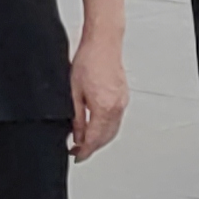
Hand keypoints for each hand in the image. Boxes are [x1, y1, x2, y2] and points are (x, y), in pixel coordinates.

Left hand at [69, 35, 127, 160]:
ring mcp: (122, 102)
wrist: (103, 42)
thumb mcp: (74, 92)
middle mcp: (116, 107)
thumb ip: (77, 117)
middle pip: (106, 138)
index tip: (76, 156)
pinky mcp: (124, 96)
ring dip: (100, 139)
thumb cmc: (88, 60)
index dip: (84, 151)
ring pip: (113, 130)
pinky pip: (117, 120)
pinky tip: (97, 126)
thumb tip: (76, 135)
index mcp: (103, 107)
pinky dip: (107, 128)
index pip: (94, 139)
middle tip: (78, 151)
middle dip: (92, 147)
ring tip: (85, 140)